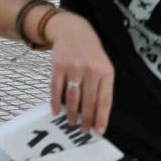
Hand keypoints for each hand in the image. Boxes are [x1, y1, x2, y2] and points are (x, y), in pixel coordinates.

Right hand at [46, 11, 114, 133]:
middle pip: (88, 100)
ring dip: (71, 112)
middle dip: (86, 118)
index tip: (99, 130)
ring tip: (71, 122)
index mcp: (105, 72)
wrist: (72, 30)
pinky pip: (57, 87)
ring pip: (73, 96)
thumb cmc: (89, 52)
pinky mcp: (58, 65)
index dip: (101, 117)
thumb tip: (97, 111)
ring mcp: (73, 67)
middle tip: (83, 130)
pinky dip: (56, 101)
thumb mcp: (102, 65)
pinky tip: (56, 110)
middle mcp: (90, 70)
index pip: (104, 100)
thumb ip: (101, 85)